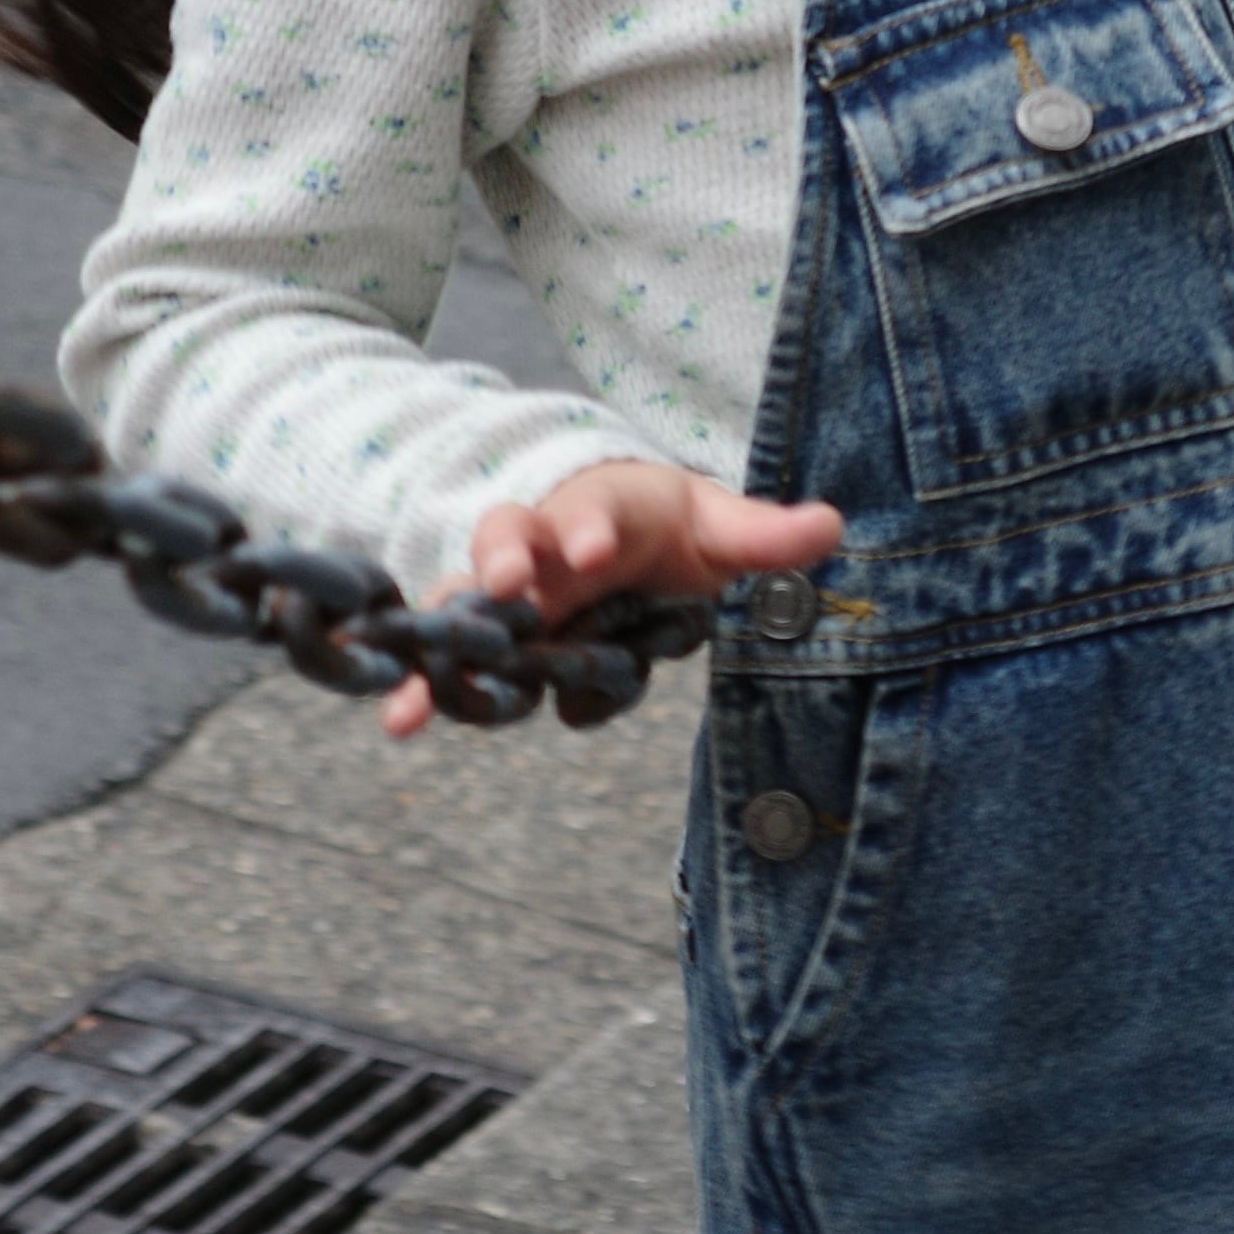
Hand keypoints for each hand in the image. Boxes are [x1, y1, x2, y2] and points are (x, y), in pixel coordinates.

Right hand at [382, 457, 842, 738]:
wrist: (611, 525)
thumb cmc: (665, 525)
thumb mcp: (717, 527)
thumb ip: (764, 537)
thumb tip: (831, 524)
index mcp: (605, 511)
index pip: (596, 512)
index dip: (591, 528)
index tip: (594, 549)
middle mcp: (546, 543)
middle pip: (512, 540)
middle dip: (506, 559)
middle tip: (508, 584)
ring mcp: (510, 589)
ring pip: (466, 603)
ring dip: (444, 639)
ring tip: (419, 687)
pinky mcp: (491, 633)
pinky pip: (453, 653)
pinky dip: (427, 684)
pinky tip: (402, 721)